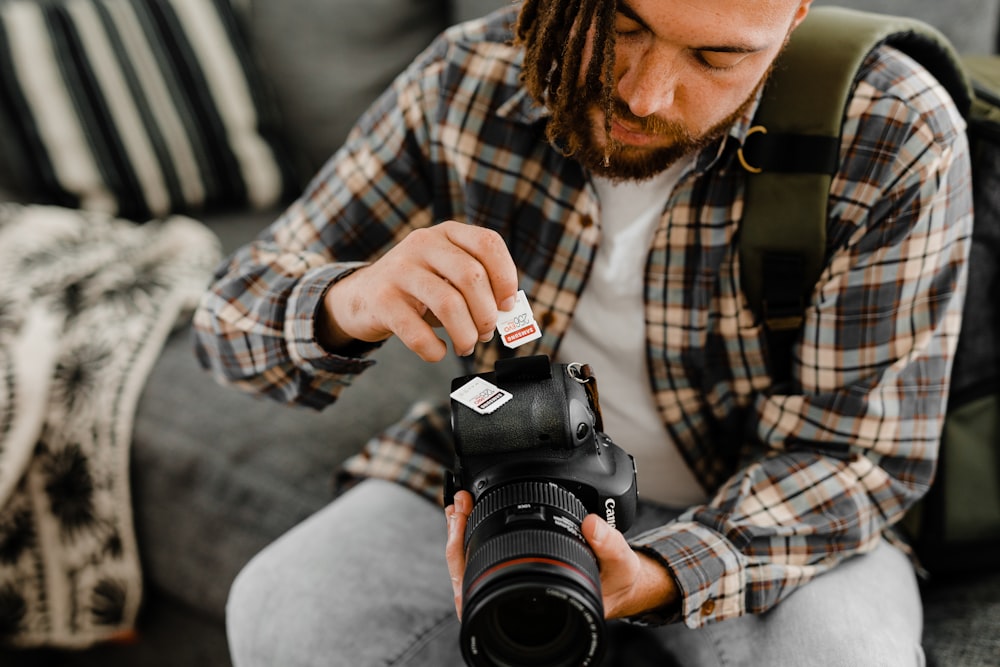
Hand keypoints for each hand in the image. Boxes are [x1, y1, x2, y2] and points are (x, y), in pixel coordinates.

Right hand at [318, 221, 517, 361]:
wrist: (361, 296)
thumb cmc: (417, 290)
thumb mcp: (446, 275)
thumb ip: (478, 287)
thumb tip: (508, 316)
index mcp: (447, 233)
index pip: (488, 244)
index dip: (506, 277)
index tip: (507, 306)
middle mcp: (423, 244)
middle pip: (471, 276)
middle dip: (486, 313)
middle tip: (486, 333)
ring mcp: (399, 270)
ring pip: (448, 304)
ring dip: (466, 334)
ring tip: (466, 346)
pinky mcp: (382, 300)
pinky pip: (417, 332)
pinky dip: (434, 350)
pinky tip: (438, 351)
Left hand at [444, 491, 678, 620]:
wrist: (619, 589)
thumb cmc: (614, 582)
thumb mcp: (620, 564)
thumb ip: (609, 545)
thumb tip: (591, 525)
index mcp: (535, 606)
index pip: (484, 587)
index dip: (464, 552)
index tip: (464, 512)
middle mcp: (516, 604)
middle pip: (467, 576)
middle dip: (457, 536)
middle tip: (458, 504)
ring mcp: (510, 593)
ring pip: (471, 571)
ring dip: (462, 537)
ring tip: (459, 507)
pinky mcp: (513, 579)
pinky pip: (483, 564)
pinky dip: (474, 541)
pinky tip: (472, 520)